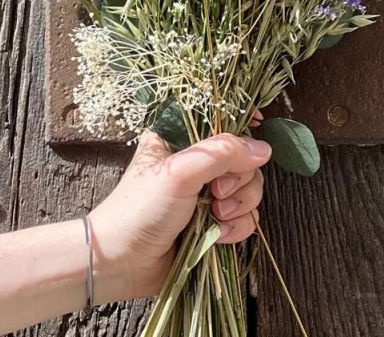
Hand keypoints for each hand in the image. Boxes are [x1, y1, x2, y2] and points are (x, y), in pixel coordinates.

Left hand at [89, 131, 271, 301]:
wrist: (121, 262)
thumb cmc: (139, 209)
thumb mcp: (179, 172)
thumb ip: (221, 154)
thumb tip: (262, 148)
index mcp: (181, 139)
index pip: (221, 121)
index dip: (242, 125)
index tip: (259, 125)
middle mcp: (197, 164)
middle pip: (243, 159)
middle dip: (238, 178)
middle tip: (216, 191)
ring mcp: (206, 195)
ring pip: (248, 189)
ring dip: (239, 205)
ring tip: (215, 215)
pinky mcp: (213, 224)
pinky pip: (245, 218)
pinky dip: (237, 227)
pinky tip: (218, 235)